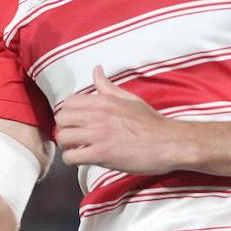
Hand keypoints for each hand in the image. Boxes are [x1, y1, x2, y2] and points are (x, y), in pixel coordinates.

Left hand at [56, 67, 192, 173]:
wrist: (169, 143)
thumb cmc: (151, 123)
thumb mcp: (129, 98)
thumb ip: (107, 86)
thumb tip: (97, 70)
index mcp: (103, 100)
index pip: (68, 103)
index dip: (69, 113)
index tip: (77, 122)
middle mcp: (98, 115)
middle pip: (61, 119)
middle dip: (66, 128)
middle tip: (76, 136)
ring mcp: (98, 134)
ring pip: (63, 138)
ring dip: (68, 145)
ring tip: (78, 148)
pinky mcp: (101, 154)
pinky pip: (71, 157)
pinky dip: (73, 159)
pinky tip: (84, 158)